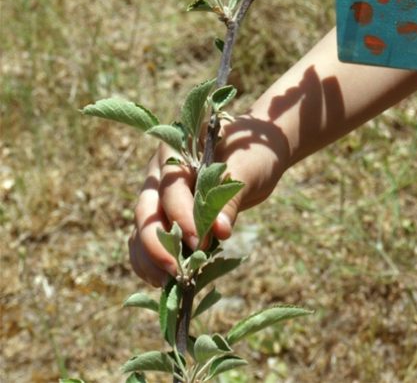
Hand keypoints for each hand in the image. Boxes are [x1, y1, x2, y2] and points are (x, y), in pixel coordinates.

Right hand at [128, 116, 287, 286]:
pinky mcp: (166, 215)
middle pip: (147, 210)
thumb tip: (219, 231)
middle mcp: (159, 173)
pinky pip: (151, 239)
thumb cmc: (254, 153)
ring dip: (149, 257)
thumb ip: (230, 197)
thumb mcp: (248, 169)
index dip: (182, 216)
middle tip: (176, 270)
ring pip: (143, 229)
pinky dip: (153, 260)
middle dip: (157, 243)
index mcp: (175, 150)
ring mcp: (158, 195)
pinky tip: (162, 280)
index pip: (171, 187)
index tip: (200, 242)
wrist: (257, 154)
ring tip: (165, 282)